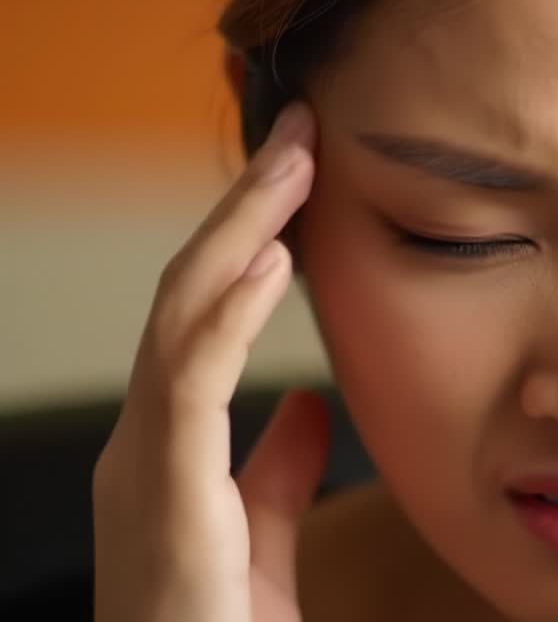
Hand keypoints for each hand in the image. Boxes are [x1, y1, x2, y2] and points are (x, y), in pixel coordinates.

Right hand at [92, 104, 330, 621]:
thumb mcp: (258, 535)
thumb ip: (276, 469)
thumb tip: (305, 404)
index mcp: (166, 445)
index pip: (202, 312)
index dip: (245, 237)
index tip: (303, 176)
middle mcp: (142, 439)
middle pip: (187, 293)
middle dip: (243, 207)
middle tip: (301, 131)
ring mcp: (143, 462)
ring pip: (181, 315)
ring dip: (238, 231)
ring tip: (295, 163)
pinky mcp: (163, 495)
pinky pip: (191, 383)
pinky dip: (227, 314)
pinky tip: (271, 260)